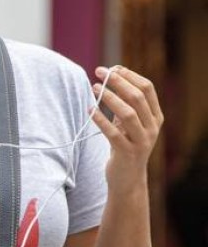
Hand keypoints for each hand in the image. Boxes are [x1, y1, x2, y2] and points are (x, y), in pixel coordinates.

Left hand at [92, 66, 163, 185]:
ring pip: (128, 114)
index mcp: (156, 116)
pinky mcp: (127, 153)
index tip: (112, 68)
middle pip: (137, 97)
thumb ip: (125, 105)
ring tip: (93, 88)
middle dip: (118, 82)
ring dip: (109, 98)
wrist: (128, 179)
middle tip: (100, 72)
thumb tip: (111, 77)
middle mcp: (152, 127)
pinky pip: (113, 133)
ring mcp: (142, 141)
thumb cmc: (125, 146)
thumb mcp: (129, 124)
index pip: (147, 88)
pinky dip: (100, 120)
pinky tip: (89, 110)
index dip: (129, 76)